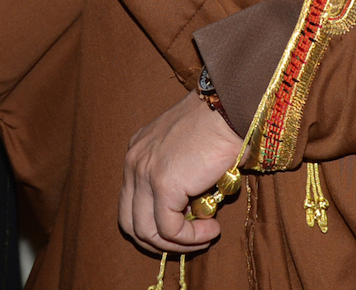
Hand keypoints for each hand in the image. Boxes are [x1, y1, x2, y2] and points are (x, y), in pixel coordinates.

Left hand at [120, 91, 242, 254]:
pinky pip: (169, 229)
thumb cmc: (215, 129)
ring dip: (177, 244)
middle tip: (190, 239)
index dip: (157, 223)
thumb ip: (176, 180)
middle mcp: (133, 161)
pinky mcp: (162, 184)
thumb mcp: (183, 152)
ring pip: (145, 231)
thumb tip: (186, 213)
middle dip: (159, 241)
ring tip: (204, 235)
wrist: (226, 111)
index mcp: (137, 152)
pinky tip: (212, 229)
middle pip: (130, 221)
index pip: (131, 203)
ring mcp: (144, 173)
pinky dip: (190, 238)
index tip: (186, 224)